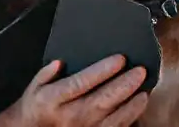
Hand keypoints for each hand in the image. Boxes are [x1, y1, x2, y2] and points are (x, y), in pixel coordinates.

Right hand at [0, 54, 148, 126]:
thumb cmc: (35, 109)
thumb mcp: (33, 87)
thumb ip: (46, 73)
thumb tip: (60, 62)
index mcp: (54, 99)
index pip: (81, 83)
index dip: (102, 71)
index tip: (120, 59)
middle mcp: (70, 116)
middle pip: (101, 100)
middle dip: (123, 85)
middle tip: (140, 71)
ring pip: (112, 118)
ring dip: (131, 104)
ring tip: (144, 88)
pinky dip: (130, 117)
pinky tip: (139, 104)